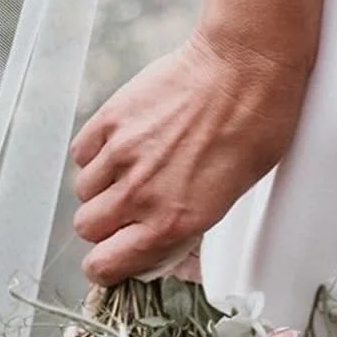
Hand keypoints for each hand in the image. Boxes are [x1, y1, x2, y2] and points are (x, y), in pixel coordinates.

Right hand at [71, 28, 309, 284]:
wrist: (245, 69)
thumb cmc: (255, 131)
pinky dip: (95, 154)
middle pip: (87, 227)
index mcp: (172, 223)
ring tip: (130, 170)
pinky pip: (81, 153)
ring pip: (82, 191)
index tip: (109, 259)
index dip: (103, 266)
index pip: (105, 265)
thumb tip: (161, 236)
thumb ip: (185, 223)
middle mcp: (140, 194)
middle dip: (103, 225)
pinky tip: (121, 144)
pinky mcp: (111, 119)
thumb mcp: (231, 197)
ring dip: (100, 187)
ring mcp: (121, 155)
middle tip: (126, 210)